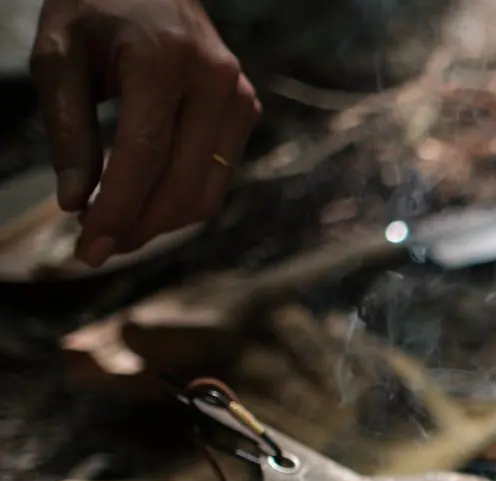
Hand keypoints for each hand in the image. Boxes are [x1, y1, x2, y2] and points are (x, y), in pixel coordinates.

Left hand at [29, 0, 260, 266]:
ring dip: (160, 223)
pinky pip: (216, 177)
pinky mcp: (247, 110)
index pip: (144, 157)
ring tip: (116, 229)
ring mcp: (239, 97)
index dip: (116, 211)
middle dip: (138, 227)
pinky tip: (144, 202)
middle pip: (181, 185)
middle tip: (95, 249)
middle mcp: (215, 81)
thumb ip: (68, 131)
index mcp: (165, 60)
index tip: (86, 250)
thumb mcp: (57, 57)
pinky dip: (180, 201)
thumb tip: (77, 204)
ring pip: (206, 192)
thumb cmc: (92, 9)